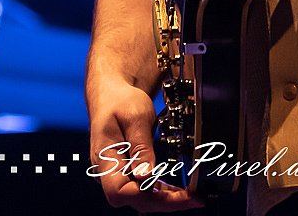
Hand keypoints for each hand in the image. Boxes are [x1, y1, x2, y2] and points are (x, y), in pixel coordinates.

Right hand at [89, 79, 202, 209]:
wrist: (113, 95)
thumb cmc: (120, 101)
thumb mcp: (134, 117)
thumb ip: (140, 147)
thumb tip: (146, 177)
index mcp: (104, 158)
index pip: (119, 191)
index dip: (145, 195)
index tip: (172, 193)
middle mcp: (108, 173)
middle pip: (134, 199)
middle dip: (165, 202)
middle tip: (194, 198)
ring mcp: (118, 175)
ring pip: (141, 198)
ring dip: (166, 200)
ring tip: (192, 198)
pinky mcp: (128, 172)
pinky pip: (145, 189)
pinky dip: (162, 192)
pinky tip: (179, 192)